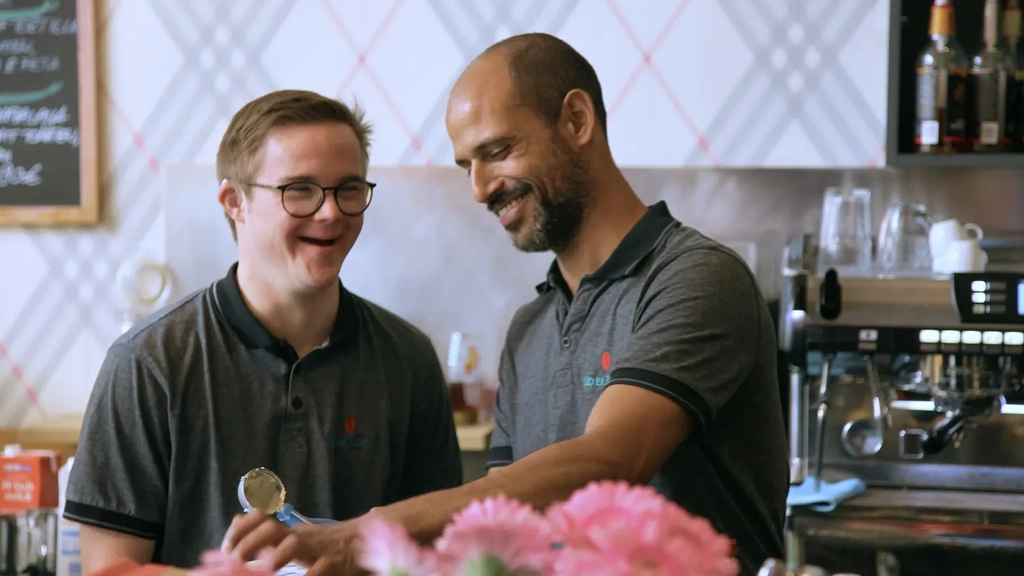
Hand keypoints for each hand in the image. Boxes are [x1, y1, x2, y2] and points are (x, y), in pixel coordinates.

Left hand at [220, 512, 366, 575]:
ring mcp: (315, 548)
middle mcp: (298, 535)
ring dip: (275, 556)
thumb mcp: (290, 535)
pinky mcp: (333, 562)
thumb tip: (236, 520)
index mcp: (286, 530)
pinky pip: (320, 568)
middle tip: (237, 562)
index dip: (238, 530)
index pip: (258, 517)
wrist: (358, 542)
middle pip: (270, 527)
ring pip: (294, 542)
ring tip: (267, 570)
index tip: (226, 549)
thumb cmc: (319, 545)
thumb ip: (266, 533)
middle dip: (248, 543)